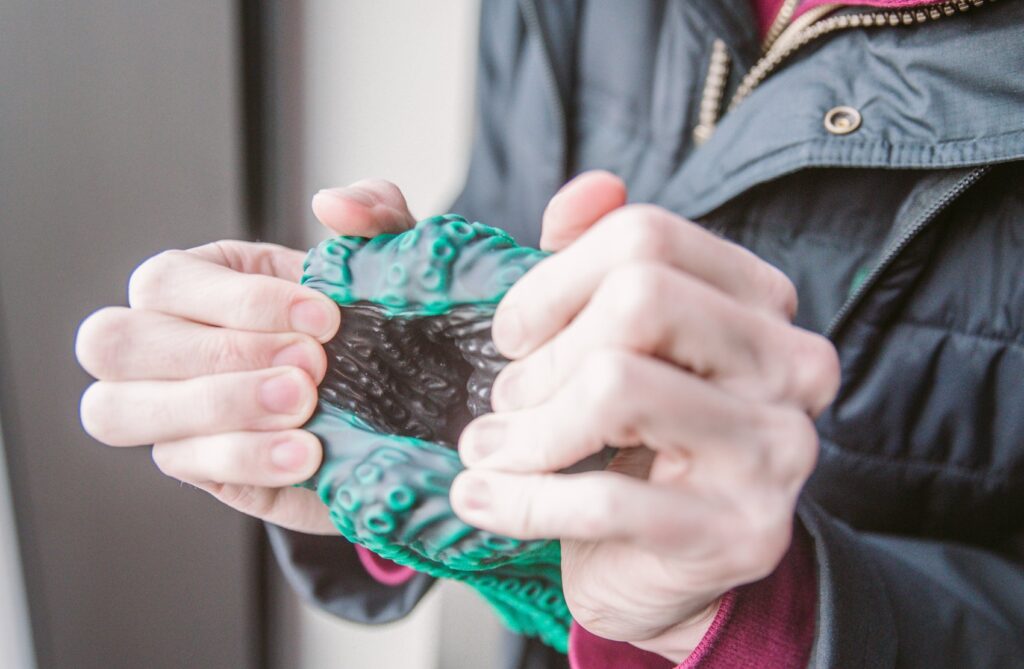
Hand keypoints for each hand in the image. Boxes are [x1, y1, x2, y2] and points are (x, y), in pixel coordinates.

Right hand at [76, 179, 416, 533]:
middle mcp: (161, 343)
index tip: (326, 320)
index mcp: (195, 281)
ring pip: (118, 411)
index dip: (242, 302)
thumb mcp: (383, 262)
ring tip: (305, 409)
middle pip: (115, 343)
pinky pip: (185, 463)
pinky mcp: (193, 464)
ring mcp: (165, 410)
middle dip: (220, 354)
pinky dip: (247, 457)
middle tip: (311, 368)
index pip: (167, 282)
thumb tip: (333, 203)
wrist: (397, 409)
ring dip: (219, 407)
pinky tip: (308, 454)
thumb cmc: (368, 325)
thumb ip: (372, 212)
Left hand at [450, 171, 839, 660]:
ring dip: (524, 430)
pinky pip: (605, 497)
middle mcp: (790, 365)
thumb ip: (599, 255)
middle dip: (543, 356)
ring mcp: (775, 451)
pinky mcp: (740, 533)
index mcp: (760, 302)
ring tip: (487, 449)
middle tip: (504, 400)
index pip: (646, 237)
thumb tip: (590, 187)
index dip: (554, 279)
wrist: (668, 566)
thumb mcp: (614, 338)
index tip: (512, 333)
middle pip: (639, 298)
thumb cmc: (634, 439)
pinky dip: (521, 499)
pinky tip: (481, 499)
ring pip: (616, 389)